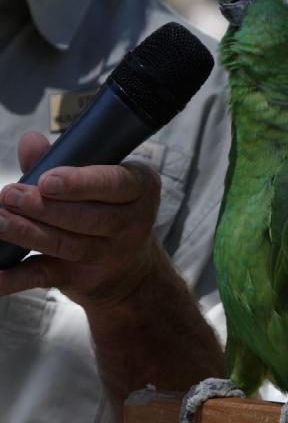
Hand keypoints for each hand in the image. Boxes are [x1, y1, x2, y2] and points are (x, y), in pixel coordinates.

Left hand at [0, 131, 162, 306]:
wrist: (131, 272)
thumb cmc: (109, 210)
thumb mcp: (98, 182)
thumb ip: (61, 160)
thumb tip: (30, 142)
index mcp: (139, 188)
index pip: (114, 183)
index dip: (80, 183)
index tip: (47, 181)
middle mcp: (132, 224)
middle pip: (88, 217)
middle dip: (44, 207)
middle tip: (10, 195)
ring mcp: (109, 255)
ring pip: (67, 244)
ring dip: (28, 233)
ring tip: (0, 221)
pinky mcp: (84, 280)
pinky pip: (47, 276)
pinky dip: (16, 278)